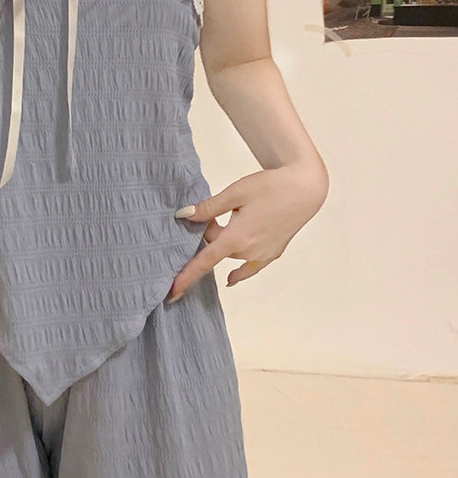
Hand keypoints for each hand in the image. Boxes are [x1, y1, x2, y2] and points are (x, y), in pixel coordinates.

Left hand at [168, 162, 327, 299]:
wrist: (305, 188)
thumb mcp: (234, 193)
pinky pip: (251, 267)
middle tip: (209, 212)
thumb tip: (183, 216)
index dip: (186, 275)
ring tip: (225, 220)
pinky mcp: (274, 252)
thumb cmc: (271, 186)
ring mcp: (263, 254)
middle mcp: (249, 251)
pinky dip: (239, 272)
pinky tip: (231, 279)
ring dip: (222, 242)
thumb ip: (208, 208)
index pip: (204, 261)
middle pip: (216, 248)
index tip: (171, 291)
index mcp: (236, 238)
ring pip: (231, 253)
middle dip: (207, 234)